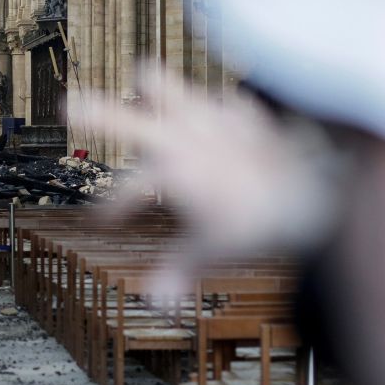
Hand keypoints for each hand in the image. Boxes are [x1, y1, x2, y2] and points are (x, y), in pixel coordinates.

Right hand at [70, 63, 337, 294]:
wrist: (314, 194)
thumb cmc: (257, 225)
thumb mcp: (212, 251)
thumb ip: (178, 269)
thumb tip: (154, 301)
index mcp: (171, 171)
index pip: (127, 188)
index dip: (111, 206)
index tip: (102, 222)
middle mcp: (181, 136)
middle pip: (125, 117)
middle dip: (95, 112)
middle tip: (70, 105)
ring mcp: (208, 115)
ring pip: (162, 82)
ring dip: (151, 92)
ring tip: (142, 96)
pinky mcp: (237, 106)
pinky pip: (215, 98)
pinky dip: (212, 111)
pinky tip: (218, 127)